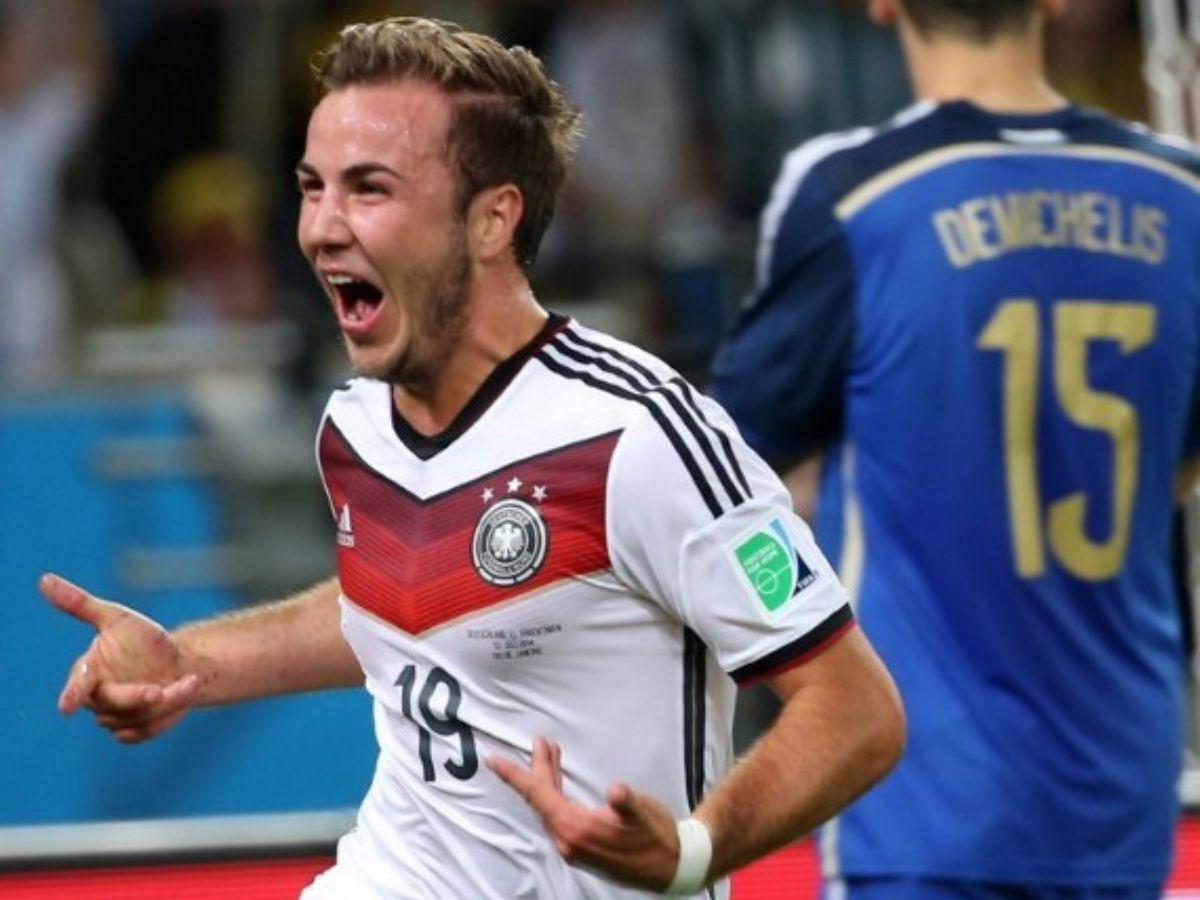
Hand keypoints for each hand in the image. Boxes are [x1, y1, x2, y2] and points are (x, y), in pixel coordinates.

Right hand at [40, 573, 200, 742]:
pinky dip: (167, 717)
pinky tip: (182, 696)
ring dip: (167, 701)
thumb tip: (44, 579)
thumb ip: (81, 604)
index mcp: (89, 671)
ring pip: (136, 717)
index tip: (66, 707)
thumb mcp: (117, 617)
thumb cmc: (143, 639)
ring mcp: (117, 716)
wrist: (178, 661)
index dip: (73, 694)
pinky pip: (147, 732)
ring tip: (192, 680)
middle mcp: (100, 697)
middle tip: (162, 689)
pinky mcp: (136, 729)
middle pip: (114, 703)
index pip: (78, 685)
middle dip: (138, 696)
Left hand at [487, 737, 683, 891]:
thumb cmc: (657, 838)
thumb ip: (627, 803)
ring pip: (550, 807)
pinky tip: (562, 785)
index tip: (493, 760)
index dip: (516, 775)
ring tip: (551, 754)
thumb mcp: (643, 814)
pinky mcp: (582, 847)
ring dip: (548, 780)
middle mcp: (569, 841)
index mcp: (577, 830)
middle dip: (538, 770)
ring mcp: (574, 846)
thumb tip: (616, 791)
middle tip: (540, 743)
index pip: (539, 796)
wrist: (672, 868)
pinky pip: (559, 815)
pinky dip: (557, 794)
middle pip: (542, 799)